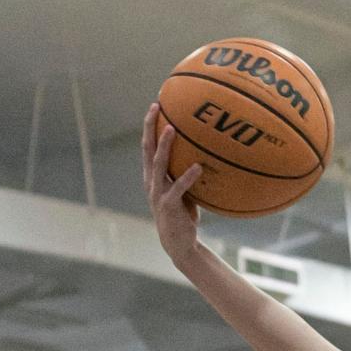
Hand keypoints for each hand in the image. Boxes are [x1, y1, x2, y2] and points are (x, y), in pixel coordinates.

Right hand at [142, 103, 201, 265]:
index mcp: (152, 177)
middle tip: (156, 108)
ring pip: (158, 165)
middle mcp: (151, 182)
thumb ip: (185, 175)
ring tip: (173, 130)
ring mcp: (158, 194)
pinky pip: (178, 187)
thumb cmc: (182, 216)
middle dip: (150, 128)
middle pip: (147, 149)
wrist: (178, 244)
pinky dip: (188, 177)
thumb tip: (203, 155)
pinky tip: (198, 166)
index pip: (147, 147)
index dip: (149, 127)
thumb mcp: (182, 191)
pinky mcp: (168, 206)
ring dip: (165, 146)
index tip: (155, 106)